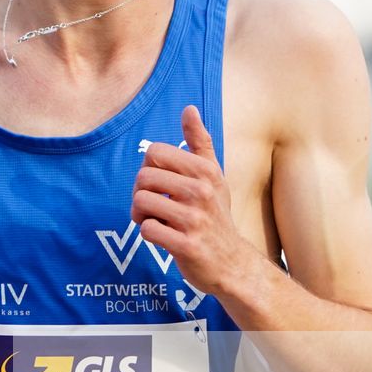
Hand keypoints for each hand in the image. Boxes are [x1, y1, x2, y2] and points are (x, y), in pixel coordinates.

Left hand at [133, 105, 258, 300]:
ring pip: (141, 203)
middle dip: (139, 193)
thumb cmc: (215, 215)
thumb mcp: (213, 176)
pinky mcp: (187, 245)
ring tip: (155, 221)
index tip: (159, 184)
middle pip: (143, 177)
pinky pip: (147, 230)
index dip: (148, 168)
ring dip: (140, 215)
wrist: (232, 262)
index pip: (155, 152)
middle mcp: (202, 191)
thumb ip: (199, 142)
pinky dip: (148, 234)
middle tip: (151, 206)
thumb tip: (189, 108)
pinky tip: (163, 237)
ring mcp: (195, 219)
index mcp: (205, 171)